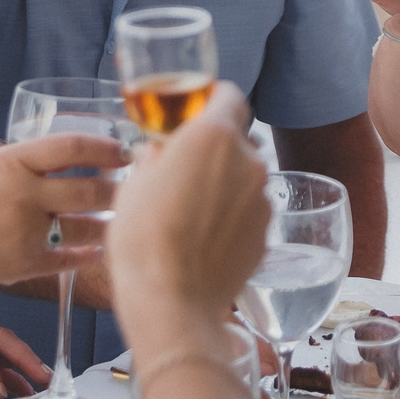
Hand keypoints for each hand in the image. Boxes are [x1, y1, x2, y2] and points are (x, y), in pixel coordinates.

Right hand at [0, 132, 123, 293]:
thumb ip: (16, 163)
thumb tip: (52, 162)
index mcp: (10, 163)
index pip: (72, 147)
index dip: (105, 149)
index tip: (124, 153)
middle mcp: (23, 196)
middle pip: (89, 189)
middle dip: (118, 189)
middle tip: (132, 188)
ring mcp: (25, 233)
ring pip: (87, 227)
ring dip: (109, 223)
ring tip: (122, 218)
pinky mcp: (23, 266)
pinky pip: (70, 260)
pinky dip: (88, 254)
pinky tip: (99, 249)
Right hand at [109, 86, 268, 344]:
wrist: (171, 303)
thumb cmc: (143, 241)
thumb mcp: (133, 185)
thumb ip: (154, 155)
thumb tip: (160, 151)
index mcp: (212, 136)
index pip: (227, 95)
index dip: (211, 99)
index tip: (196, 110)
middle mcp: (247, 160)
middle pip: (236, 139)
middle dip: (213, 150)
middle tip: (182, 171)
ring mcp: (262, 198)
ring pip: (243, 177)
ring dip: (223, 184)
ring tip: (190, 212)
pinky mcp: (266, 232)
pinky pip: (249, 210)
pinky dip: (232, 216)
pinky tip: (204, 237)